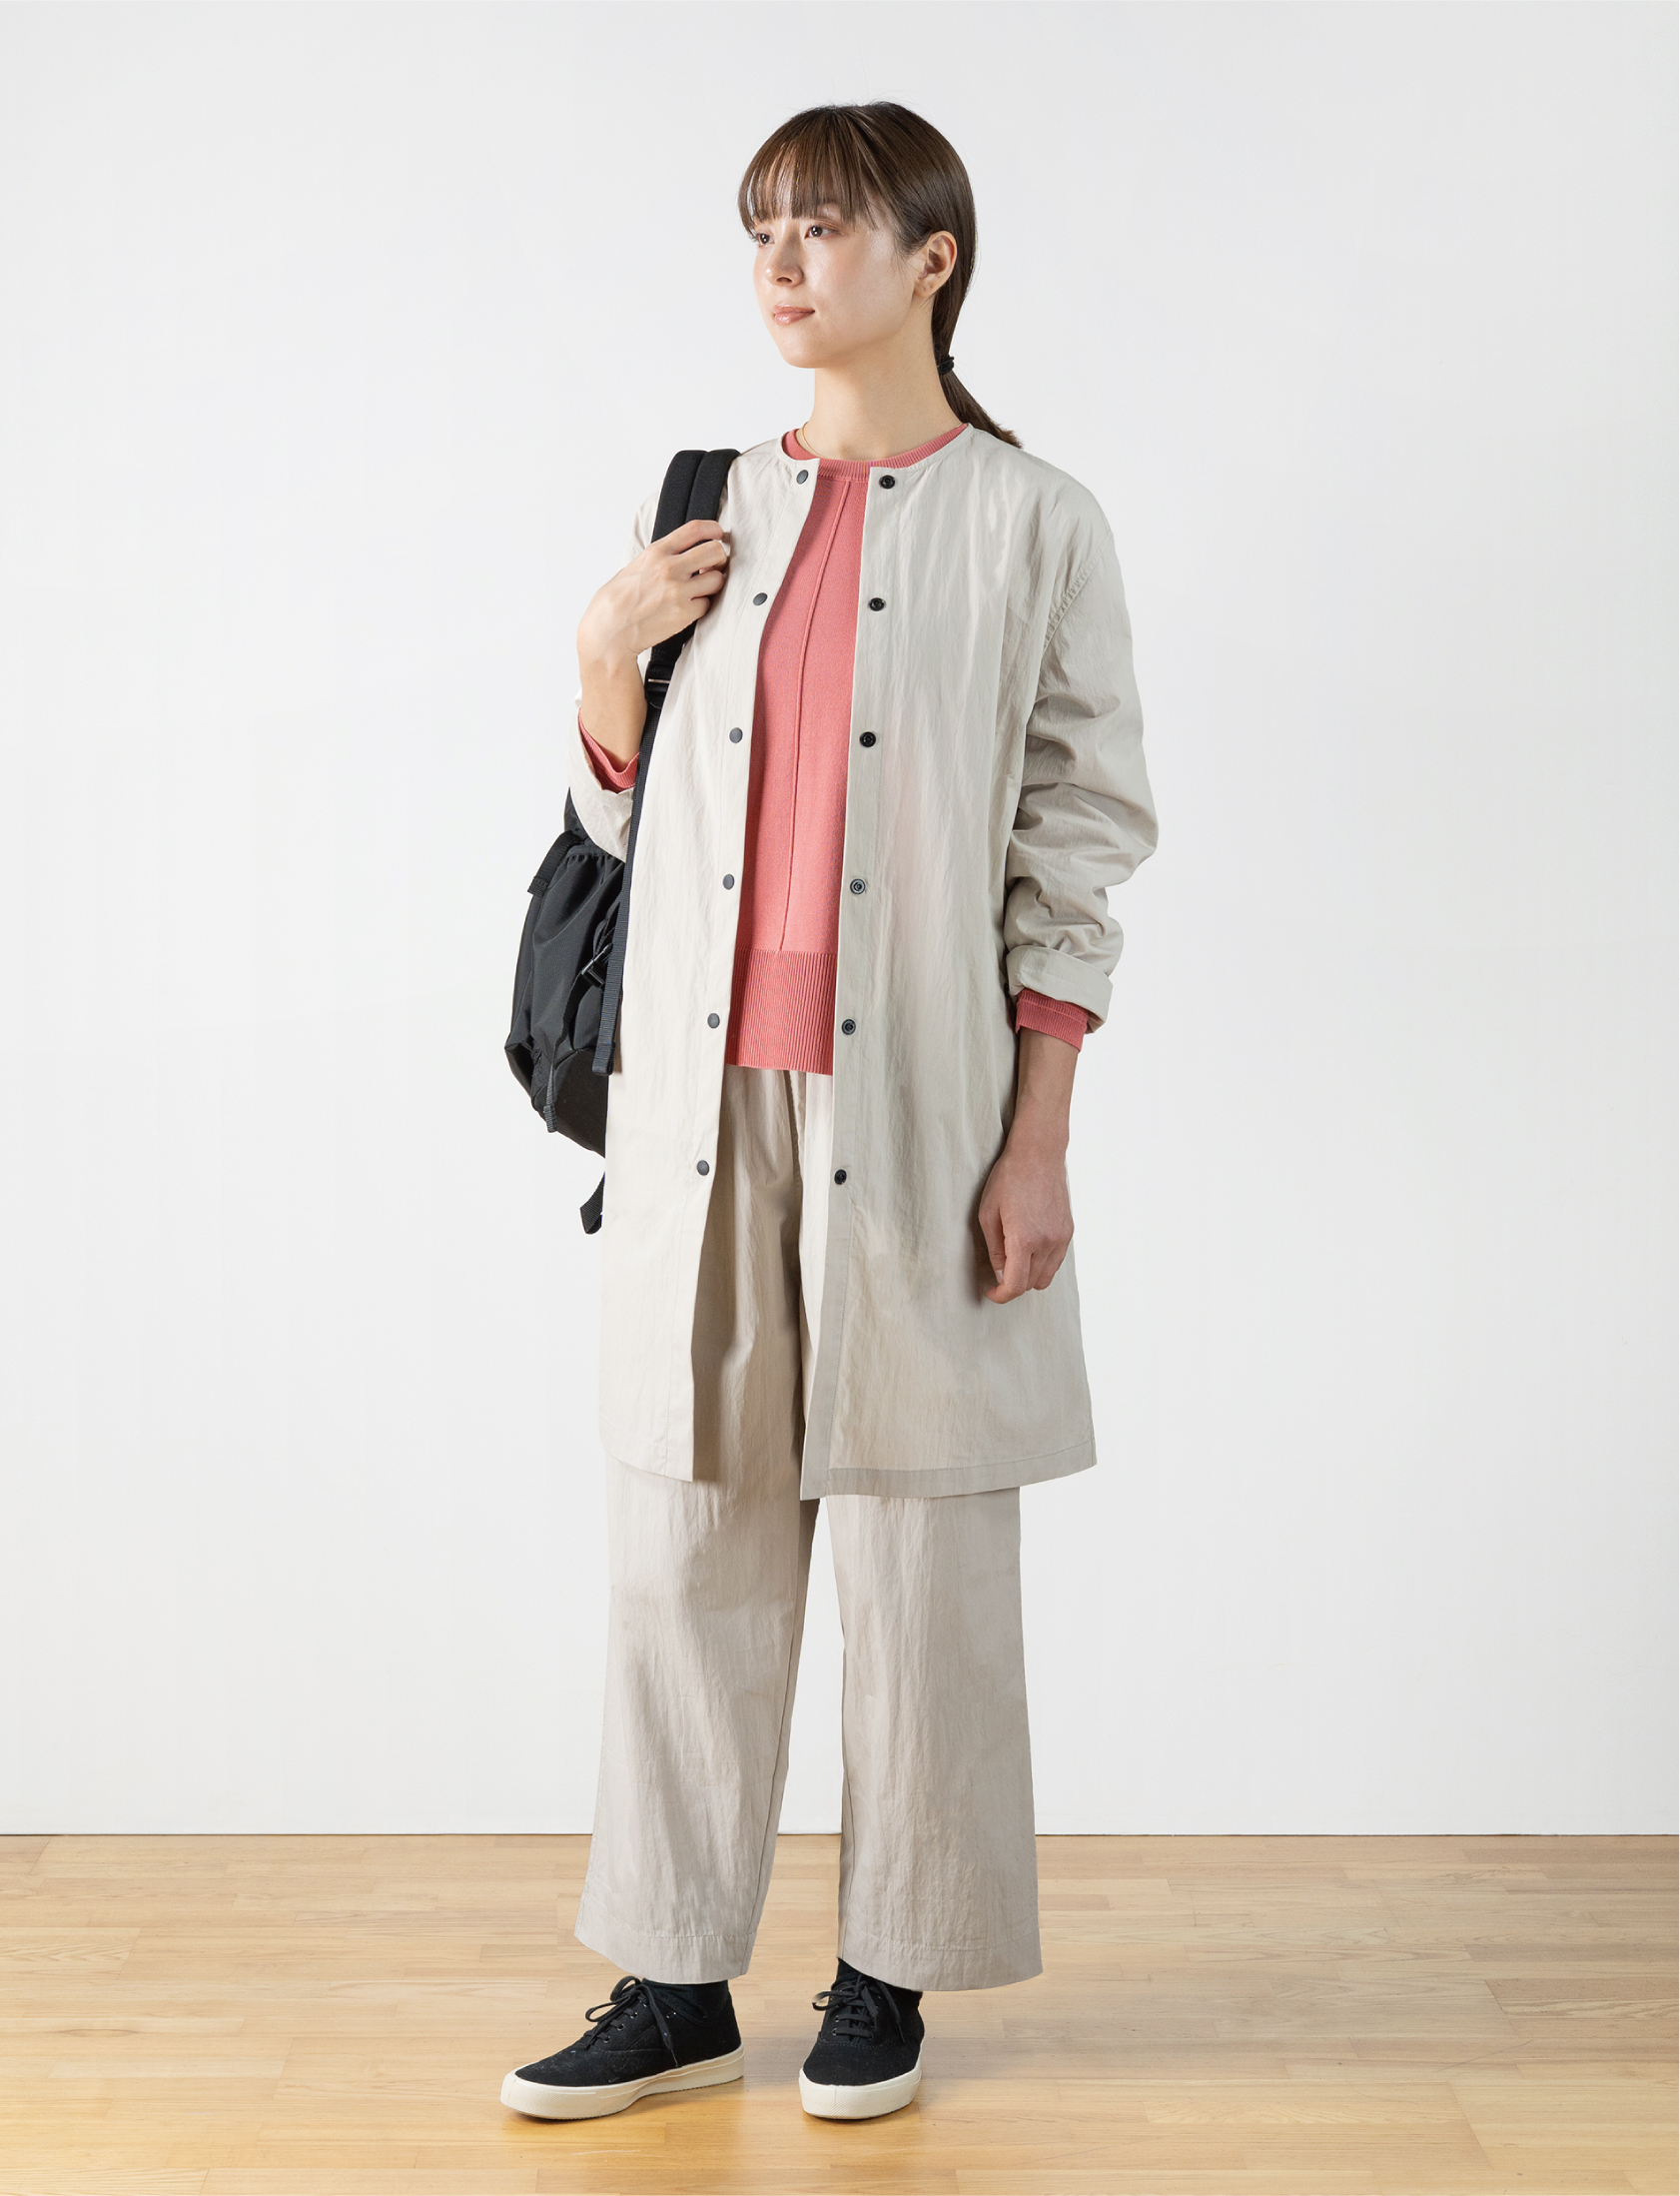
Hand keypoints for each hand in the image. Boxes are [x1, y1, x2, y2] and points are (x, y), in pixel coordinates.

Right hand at [576, 520, 730, 761]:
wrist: (605, 638)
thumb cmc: (612, 608)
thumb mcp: (628, 575)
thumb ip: (652, 562)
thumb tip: (672, 552)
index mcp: (653, 554)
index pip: (694, 529)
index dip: (712, 529)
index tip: (721, 531)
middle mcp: (669, 569)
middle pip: (715, 551)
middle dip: (720, 557)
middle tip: (718, 564)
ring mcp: (679, 592)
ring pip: (716, 580)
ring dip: (715, 585)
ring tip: (700, 595)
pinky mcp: (685, 616)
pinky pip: (708, 606)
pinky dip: (705, 608)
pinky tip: (690, 614)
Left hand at [978, 1025, 1076, 1301]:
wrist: (1039, 1154)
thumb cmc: (1007, 1179)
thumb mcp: (988, 1213)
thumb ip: (994, 1249)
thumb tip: (1000, 1274)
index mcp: (1024, 1240)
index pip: (1015, 1285)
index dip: (1000, 1296)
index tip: (991, 1293)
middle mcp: (1047, 1243)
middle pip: (1031, 1284)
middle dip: (1012, 1286)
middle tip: (997, 1276)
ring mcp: (1061, 1238)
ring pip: (1046, 1276)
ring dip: (1029, 1277)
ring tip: (1013, 1262)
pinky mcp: (1068, 1231)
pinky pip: (1056, 1261)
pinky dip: (1042, 1264)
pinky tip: (1029, 1250)